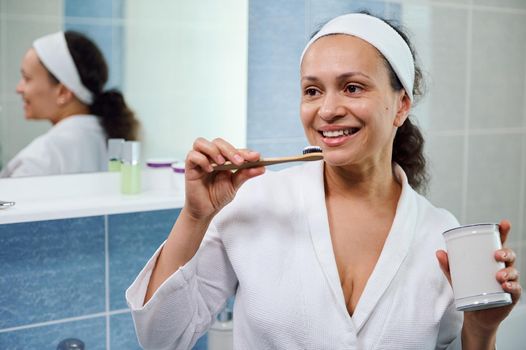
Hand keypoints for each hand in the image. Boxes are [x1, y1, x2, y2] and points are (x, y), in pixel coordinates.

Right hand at [183, 137, 264, 220]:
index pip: (234, 149)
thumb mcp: (234, 185)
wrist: (205, 210)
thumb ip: (245, 174)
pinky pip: (192, 155)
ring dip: (214, 150)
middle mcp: (211, 156)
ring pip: (201, 142)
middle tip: (239, 162)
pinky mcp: (190, 167)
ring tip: (221, 162)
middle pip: (218, 142)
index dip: (245, 152)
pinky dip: (202, 160)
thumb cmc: (218, 196)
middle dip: (230, 150)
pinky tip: (209, 170)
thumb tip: (262, 168)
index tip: (257, 157)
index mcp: (223, 158)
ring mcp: (199, 160)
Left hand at [436, 219, 521, 333]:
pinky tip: (506, 286)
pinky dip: (512, 287)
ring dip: (508, 272)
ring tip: (498, 275)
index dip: (504, 233)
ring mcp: (508, 282)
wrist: (474, 315)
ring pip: (513, 272)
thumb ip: (448, 266)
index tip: (504, 223)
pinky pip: (516, 290)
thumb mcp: (456, 278)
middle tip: (496, 254)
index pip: (499, 244)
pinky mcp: (511, 296)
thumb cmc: (467, 291)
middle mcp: (503, 268)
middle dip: (506, 252)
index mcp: (491, 260)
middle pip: (509, 256)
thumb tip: (438, 252)